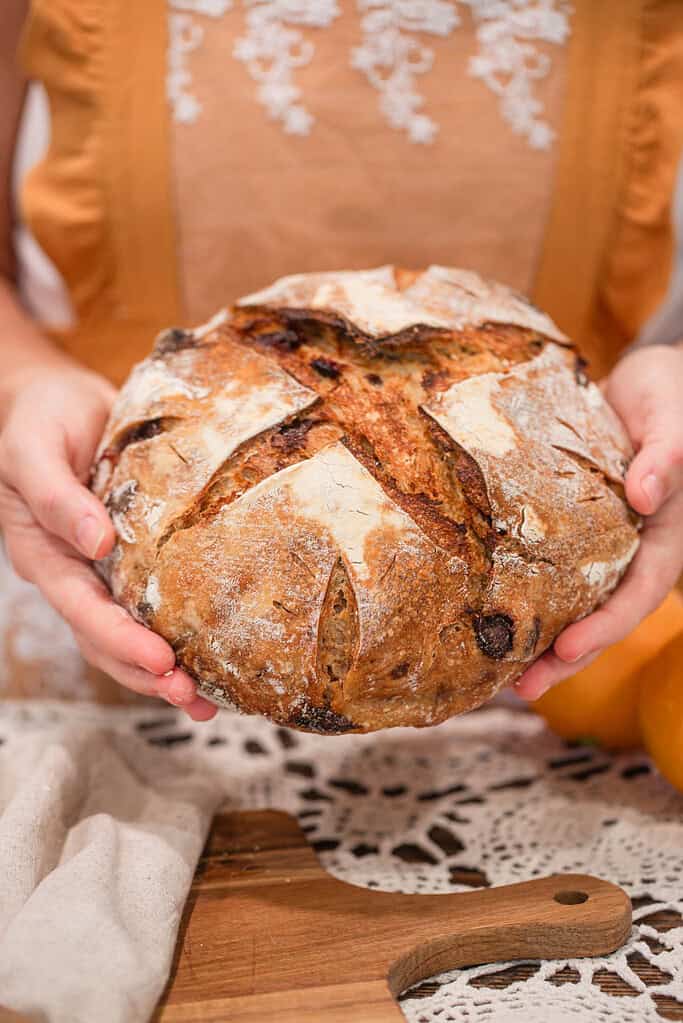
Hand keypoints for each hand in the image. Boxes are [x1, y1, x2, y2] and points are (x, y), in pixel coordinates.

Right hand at [0, 365, 216, 719]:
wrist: (59, 399)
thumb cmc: (39, 421)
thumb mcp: (33, 452)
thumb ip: (57, 496)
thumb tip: (96, 542)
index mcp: (47, 556)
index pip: (82, 611)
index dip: (120, 641)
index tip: (161, 661)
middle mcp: (79, 573)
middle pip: (108, 640)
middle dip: (148, 674)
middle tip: (191, 696)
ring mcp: (108, 568)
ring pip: (134, 632)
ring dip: (167, 669)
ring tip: (209, 700)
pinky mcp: (141, 553)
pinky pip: (161, 597)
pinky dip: (185, 627)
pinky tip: (218, 652)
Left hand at [515, 343, 682, 700]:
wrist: (644, 380)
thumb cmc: (668, 397)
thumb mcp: (673, 421)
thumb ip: (665, 457)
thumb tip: (646, 497)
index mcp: (663, 538)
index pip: (637, 594)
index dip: (605, 627)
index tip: (566, 648)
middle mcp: (630, 550)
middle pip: (600, 616)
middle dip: (564, 657)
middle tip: (520, 688)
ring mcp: (600, 544)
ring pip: (572, 603)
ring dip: (540, 640)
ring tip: (499, 674)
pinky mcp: (568, 529)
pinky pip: (547, 568)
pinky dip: (524, 595)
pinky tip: (487, 611)